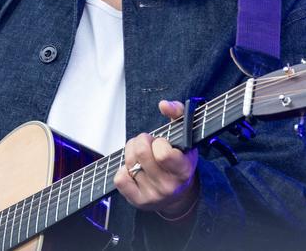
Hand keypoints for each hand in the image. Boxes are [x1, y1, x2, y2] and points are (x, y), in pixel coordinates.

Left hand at [113, 100, 198, 217]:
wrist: (179, 193)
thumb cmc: (180, 159)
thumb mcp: (185, 136)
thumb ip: (178, 113)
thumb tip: (163, 104)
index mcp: (183, 169)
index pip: (163, 153)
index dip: (158, 142)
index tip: (162, 143)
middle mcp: (169, 185)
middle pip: (141, 153)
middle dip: (141, 141)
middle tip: (148, 144)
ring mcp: (153, 195)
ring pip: (129, 163)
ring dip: (132, 153)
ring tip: (141, 155)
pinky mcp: (138, 201)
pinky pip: (120, 179)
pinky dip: (123, 170)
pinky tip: (135, 169)